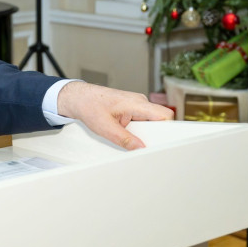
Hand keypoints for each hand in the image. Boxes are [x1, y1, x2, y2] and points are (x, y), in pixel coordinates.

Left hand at [57, 82, 172, 149]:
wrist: (79, 98)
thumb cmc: (90, 106)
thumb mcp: (105, 127)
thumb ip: (124, 139)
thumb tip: (140, 148)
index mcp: (137, 103)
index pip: (165, 115)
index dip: (168, 129)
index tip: (165, 142)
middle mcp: (139, 102)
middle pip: (159, 120)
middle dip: (153, 134)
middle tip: (143, 144)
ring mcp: (136, 105)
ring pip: (150, 122)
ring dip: (143, 132)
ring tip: (130, 137)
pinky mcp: (131, 109)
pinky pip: (141, 121)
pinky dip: (137, 129)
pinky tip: (126, 134)